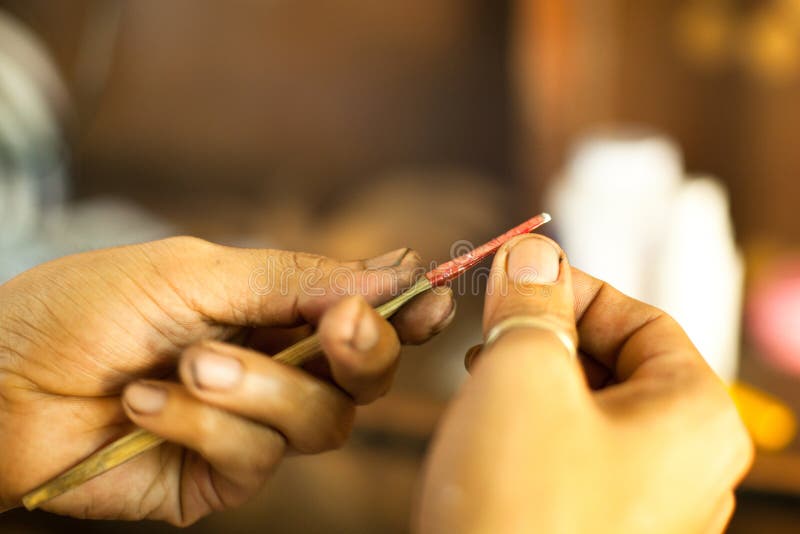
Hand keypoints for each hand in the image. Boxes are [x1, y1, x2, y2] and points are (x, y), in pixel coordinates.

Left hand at [0, 237, 454, 523]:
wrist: (0, 379)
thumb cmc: (87, 308)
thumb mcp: (194, 269)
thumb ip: (292, 277)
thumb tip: (390, 273)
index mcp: (275, 312)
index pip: (360, 315)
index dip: (404, 312)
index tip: (432, 301)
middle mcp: (277, 371)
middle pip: (364, 379)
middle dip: (363, 352)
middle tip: (339, 327)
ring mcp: (253, 428)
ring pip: (319, 422)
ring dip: (259, 387)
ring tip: (188, 364)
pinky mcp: (222, 478)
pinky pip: (253, 457)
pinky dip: (200, 423)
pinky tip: (144, 402)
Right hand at [416, 235, 752, 533]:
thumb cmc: (518, 505)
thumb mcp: (522, 373)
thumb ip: (532, 302)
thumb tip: (532, 254)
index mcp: (696, 418)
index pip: (642, 318)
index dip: (571, 287)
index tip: (514, 278)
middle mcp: (688, 468)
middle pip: (618, 364)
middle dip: (548, 337)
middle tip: (490, 331)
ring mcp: (648, 509)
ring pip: (592, 411)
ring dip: (535, 382)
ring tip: (483, 380)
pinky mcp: (601, 533)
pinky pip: (576, 458)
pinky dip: (534, 430)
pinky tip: (491, 433)